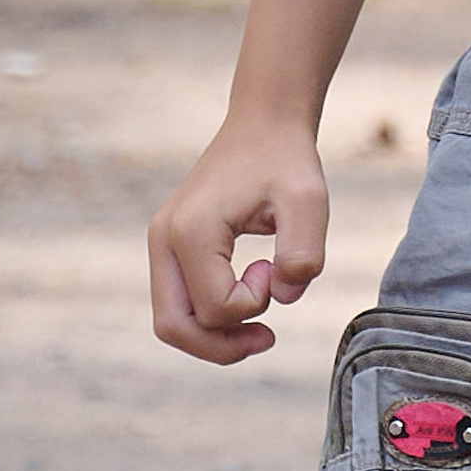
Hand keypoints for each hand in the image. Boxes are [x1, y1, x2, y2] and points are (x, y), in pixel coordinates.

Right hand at [149, 113, 329, 365]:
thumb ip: (303, 253)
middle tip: (268, 337)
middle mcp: (164, 240)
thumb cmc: (285, 160)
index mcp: (191, 231)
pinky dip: (209, 318)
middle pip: (174, 326)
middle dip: (222, 345)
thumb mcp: (309, 202)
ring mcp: (161, 244)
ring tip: (261, 329)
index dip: (256, 305)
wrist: (262, 125)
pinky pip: (178, 303)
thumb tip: (284, 297)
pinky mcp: (169, 247)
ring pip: (171, 321)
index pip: (215, 306)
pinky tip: (247, 304)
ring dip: (215, 336)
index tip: (276, 267)